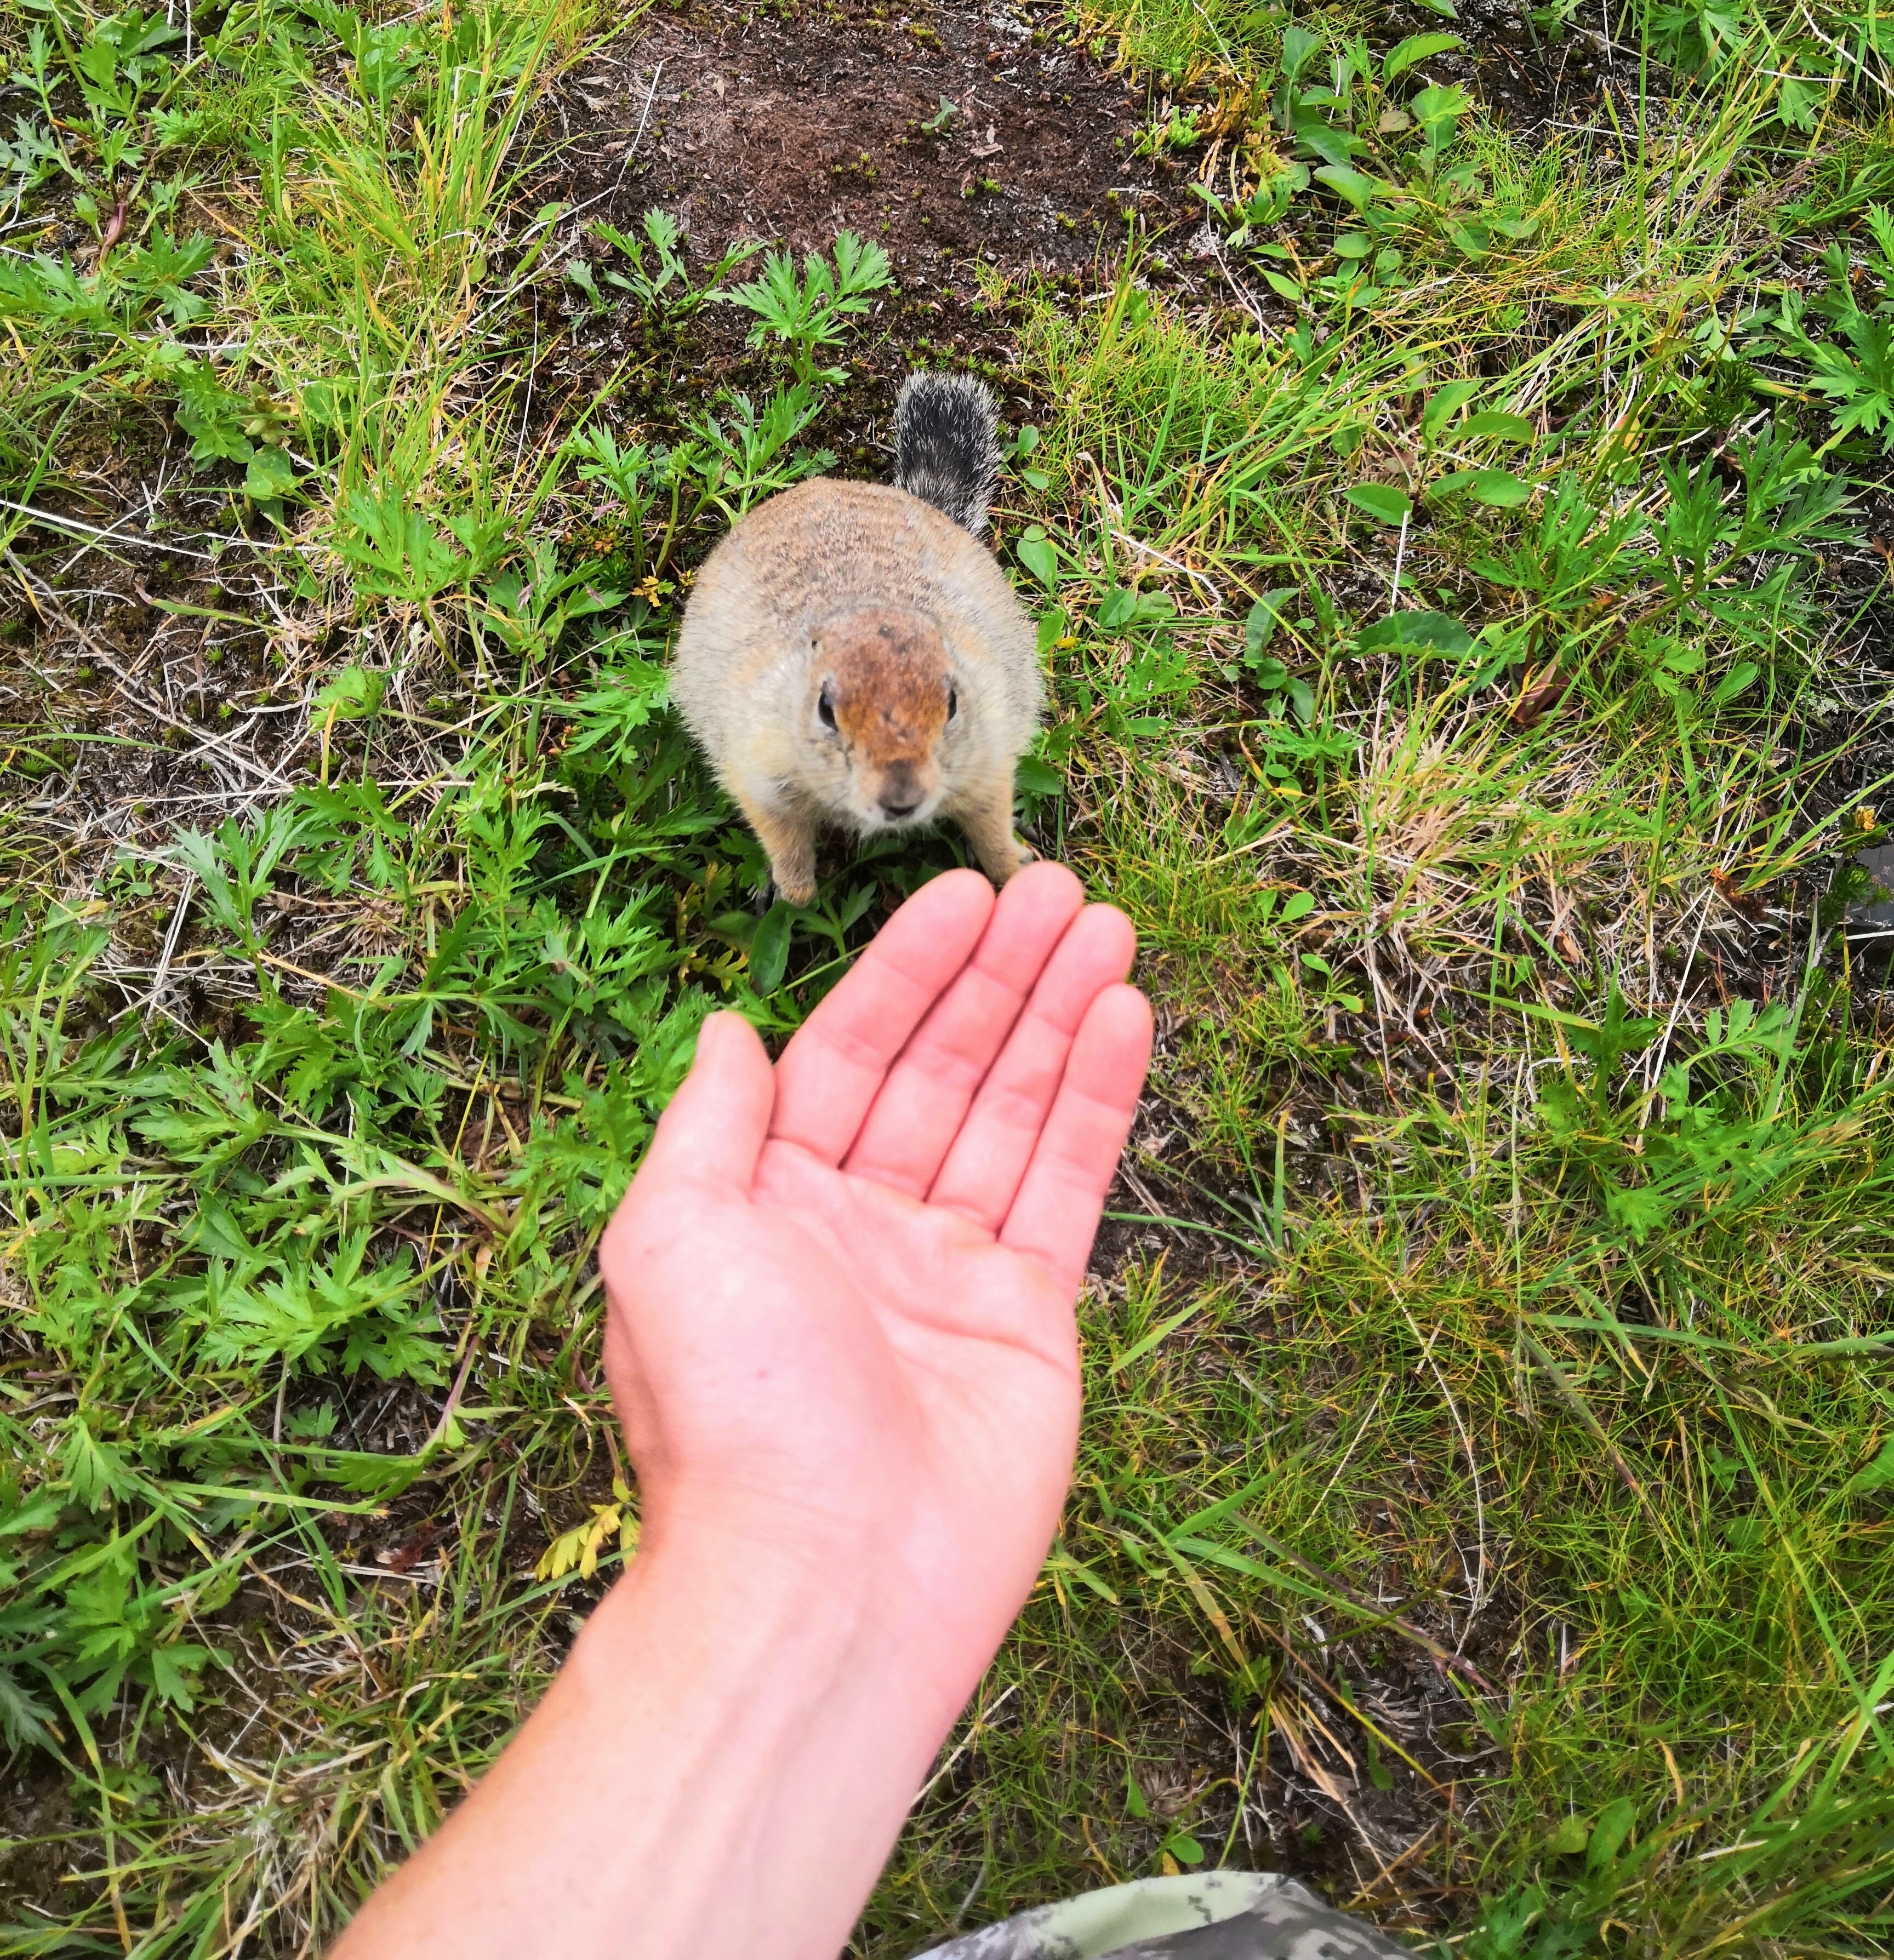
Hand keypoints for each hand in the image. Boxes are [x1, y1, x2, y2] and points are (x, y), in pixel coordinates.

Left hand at [599, 861, 1151, 1728]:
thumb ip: (710, 1124)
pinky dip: (1095, 1098)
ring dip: (1057, 1014)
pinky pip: (1066, 1184)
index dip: (908, 971)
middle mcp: (862, 1226)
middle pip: (944, 1068)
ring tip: (1107, 924)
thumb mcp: (668, 1237)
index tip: (963, 895)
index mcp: (772, 1204)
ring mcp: (951, 1271)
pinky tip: (1123, 1018)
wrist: (821, 1578)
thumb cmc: (729, 1412)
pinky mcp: (1028, 1319)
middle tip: (1057, 884)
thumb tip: (725, 1031)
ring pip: (1013, 1111)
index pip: (851, 1053)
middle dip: (998, 975)